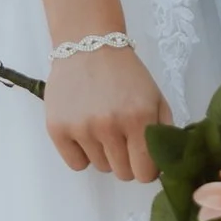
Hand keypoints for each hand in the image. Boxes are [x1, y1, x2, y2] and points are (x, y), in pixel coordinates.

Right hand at [43, 40, 168, 182]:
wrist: (88, 46)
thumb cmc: (126, 74)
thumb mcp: (156, 97)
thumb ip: (164, 132)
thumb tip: (162, 165)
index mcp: (138, 118)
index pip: (145, 173)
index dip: (146, 168)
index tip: (143, 156)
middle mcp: (109, 126)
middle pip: (122, 173)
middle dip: (127, 161)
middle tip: (122, 138)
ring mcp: (81, 128)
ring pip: (100, 167)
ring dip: (104, 154)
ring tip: (102, 127)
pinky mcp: (57, 129)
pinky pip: (76, 164)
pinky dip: (82, 153)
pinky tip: (84, 132)